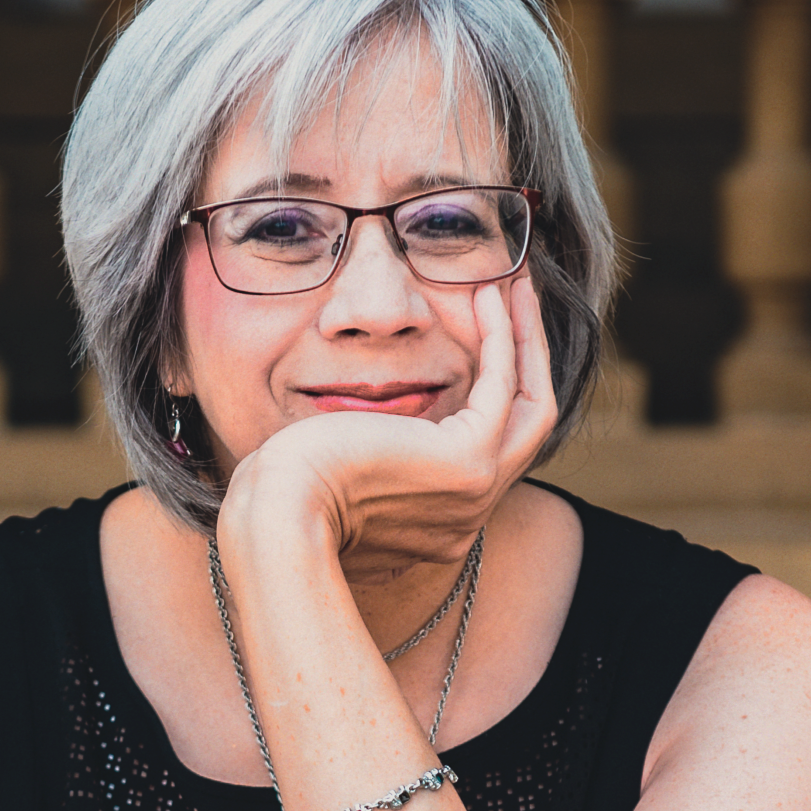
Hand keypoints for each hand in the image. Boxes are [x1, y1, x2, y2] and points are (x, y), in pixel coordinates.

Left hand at [221, 276, 557, 576]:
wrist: (278, 512)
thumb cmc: (283, 492)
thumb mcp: (335, 475)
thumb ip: (364, 459)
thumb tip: (357, 430)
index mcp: (438, 525)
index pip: (489, 453)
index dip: (495, 393)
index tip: (484, 340)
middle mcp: (466, 516)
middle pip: (526, 430)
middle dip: (527, 361)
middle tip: (517, 302)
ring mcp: (473, 493)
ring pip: (531, 408)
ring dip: (526, 341)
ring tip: (512, 286)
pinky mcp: (467, 462)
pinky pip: (502, 385)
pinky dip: (501, 336)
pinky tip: (487, 295)